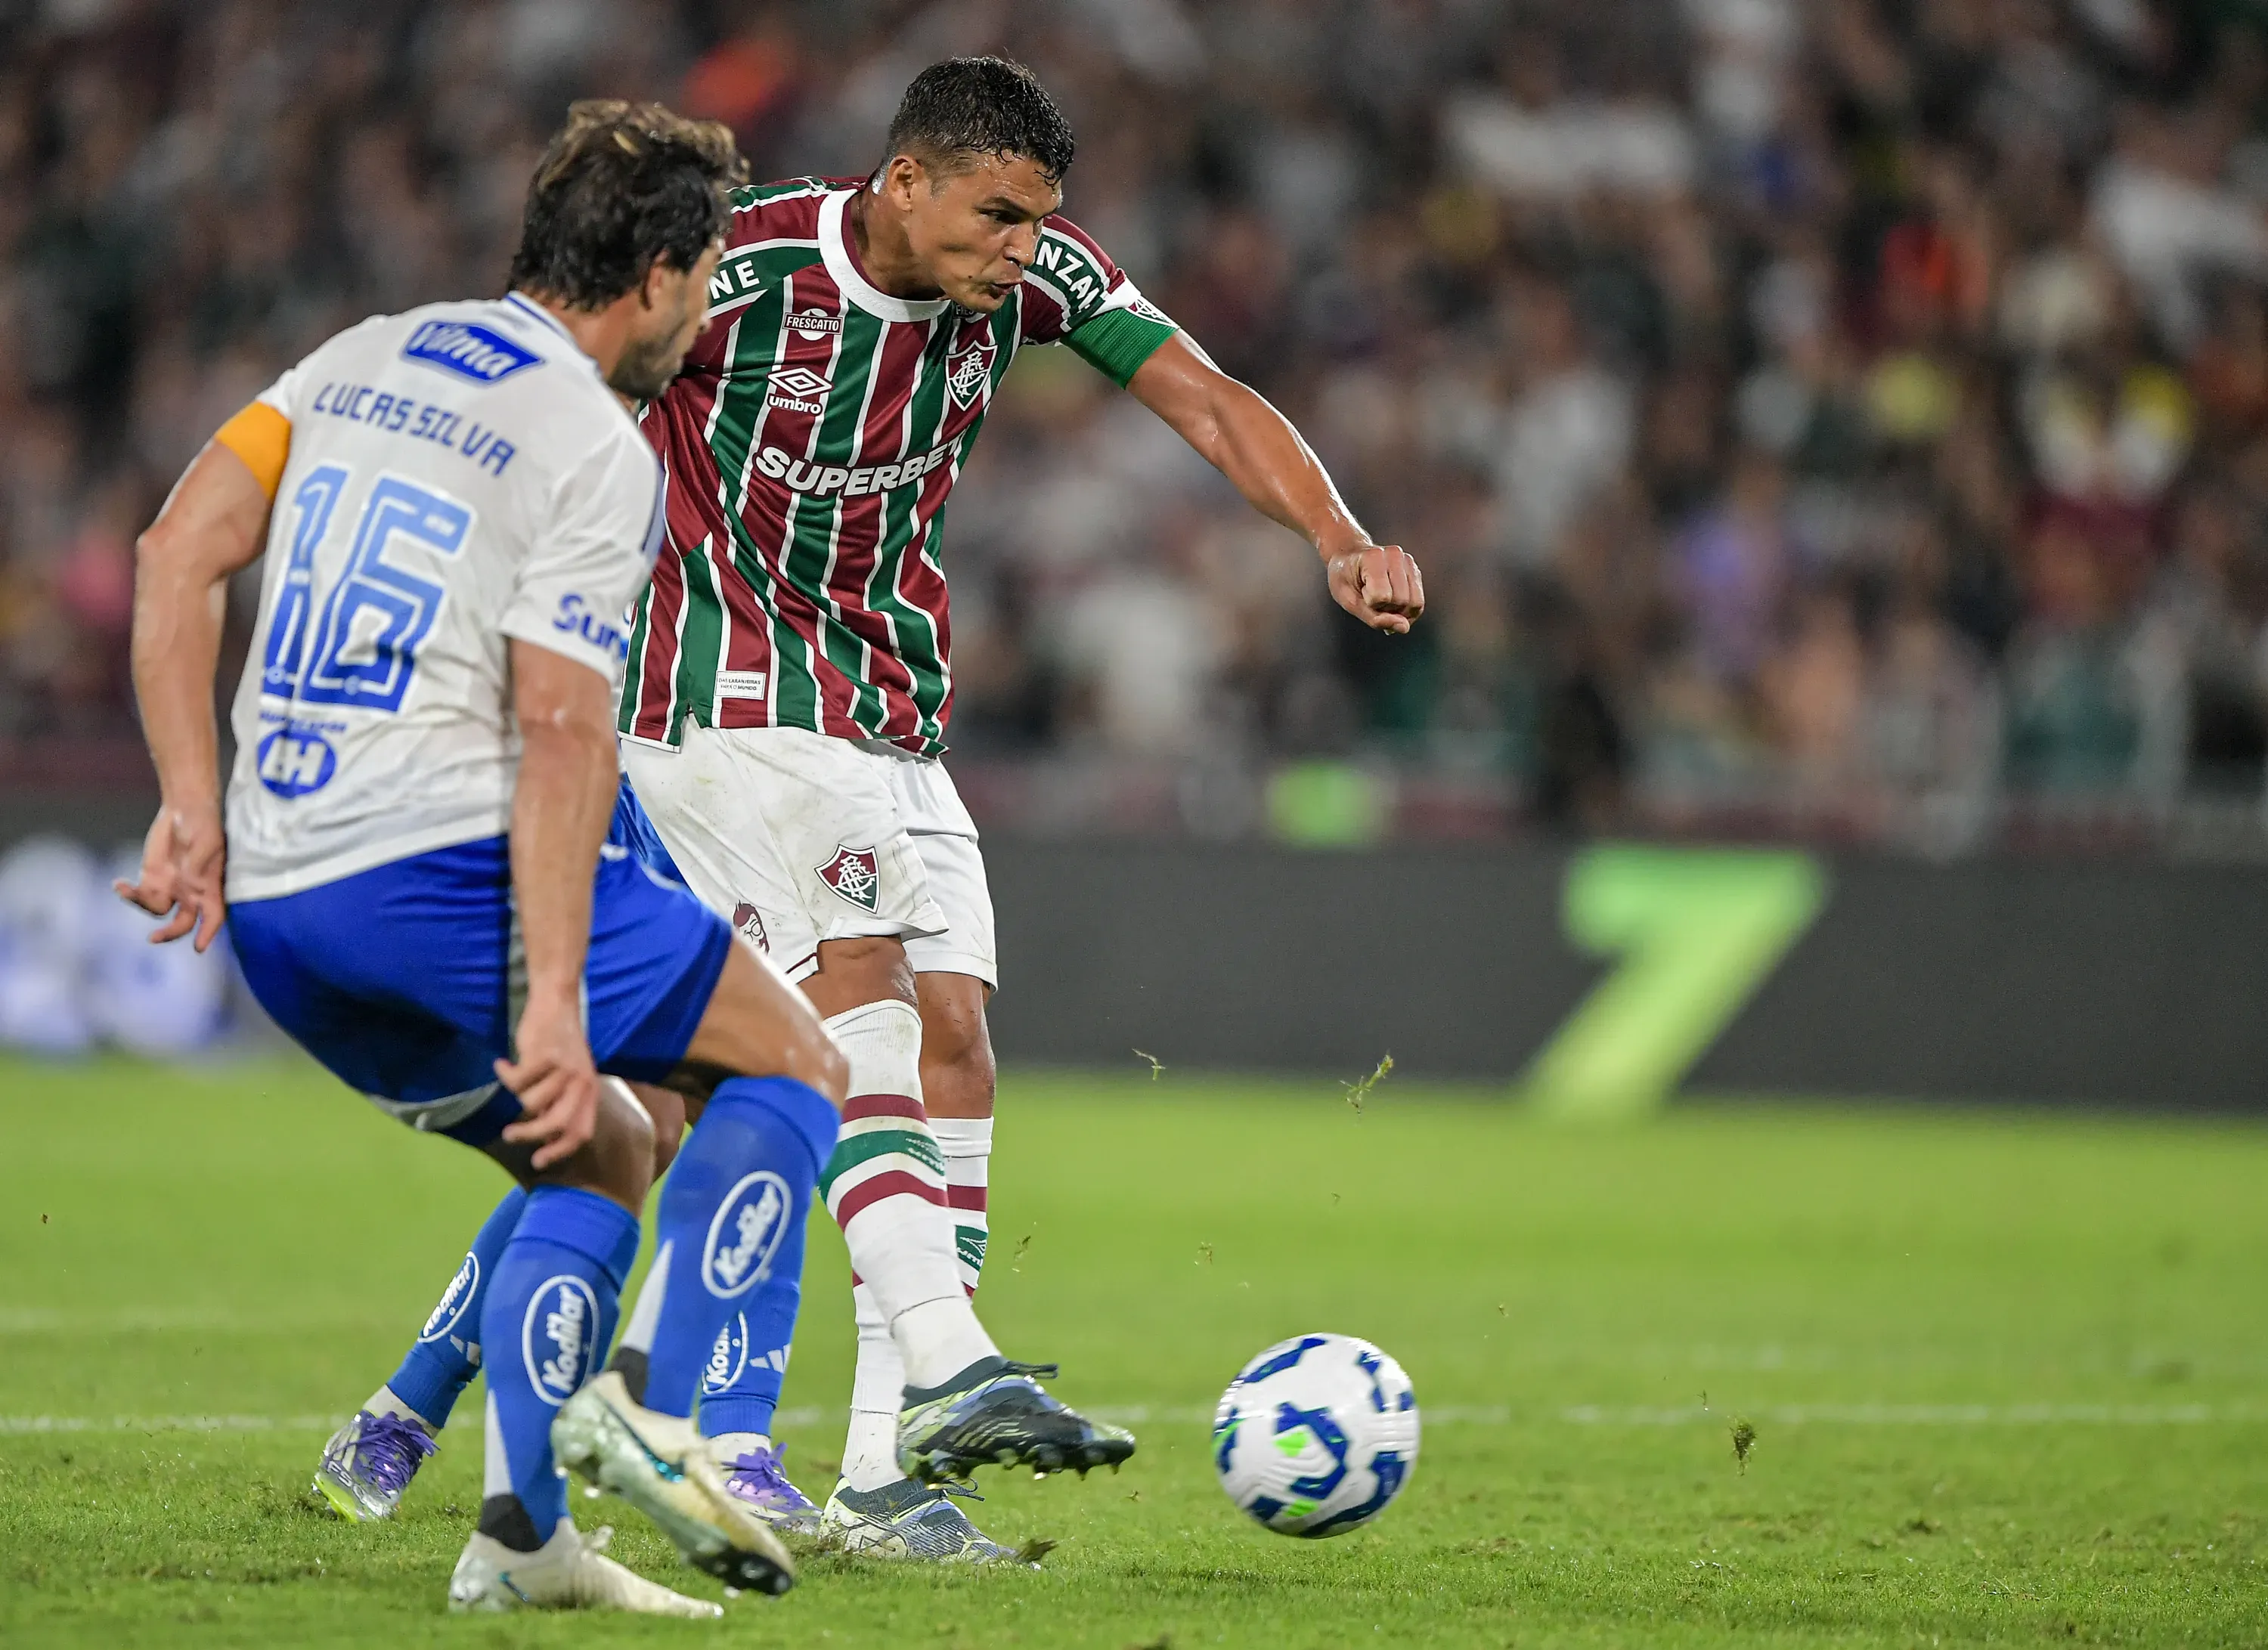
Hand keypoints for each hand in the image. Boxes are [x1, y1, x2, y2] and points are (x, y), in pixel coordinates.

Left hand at [114, 801, 227, 950]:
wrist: (184, 809)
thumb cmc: (203, 824)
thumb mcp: (206, 842)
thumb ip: (198, 864)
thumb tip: (190, 881)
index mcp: (210, 887)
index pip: (213, 916)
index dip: (208, 933)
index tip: (199, 948)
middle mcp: (191, 892)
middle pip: (184, 923)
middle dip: (171, 933)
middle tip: (154, 938)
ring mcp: (170, 887)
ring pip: (157, 910)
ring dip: (142, 904)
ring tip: (127, 890)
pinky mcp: (151, 878)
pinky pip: (138, 894)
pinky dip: (126, 893)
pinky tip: (118, 884)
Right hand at [496, 988, 600, 1169]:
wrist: (557, 1002)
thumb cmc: (560, 1044)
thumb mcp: (571, 1076)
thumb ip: (562, 1104)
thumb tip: (548, 1139)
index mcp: (590, 1091)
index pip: (581, 1132)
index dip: (560, 1151)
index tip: (538, 1161)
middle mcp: (582, 1082)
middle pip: (555, 1124)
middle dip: (529, 1134)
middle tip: (509, 1134)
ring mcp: (565, 1069)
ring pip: (529, 1101)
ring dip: (515, 1092)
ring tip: (513, 1076)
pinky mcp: (545, 1056)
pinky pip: (515, 1081)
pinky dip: (505, 1073)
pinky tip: (503, 1063)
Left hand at [1325, 543, 1425, 634]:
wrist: (1349, 557)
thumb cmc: (1345, 579)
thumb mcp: (1349, 602)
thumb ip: (1375, 618)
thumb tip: (1405, 628)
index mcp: (1373, 557)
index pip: (1382, 597)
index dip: (1370, 605)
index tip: (1360, 592)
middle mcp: (1395, 555)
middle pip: (1402, 600)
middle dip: (1386, 608)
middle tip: (1370, 596)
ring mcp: (1408, 562)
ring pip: (1415, 603)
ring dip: (1398, 611)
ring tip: (1382, 600)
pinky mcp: (1415, 570)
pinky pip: (1419, 602)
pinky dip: (1406, 611)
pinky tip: (1392, 605)